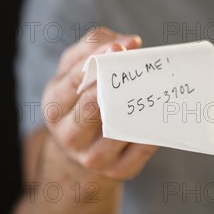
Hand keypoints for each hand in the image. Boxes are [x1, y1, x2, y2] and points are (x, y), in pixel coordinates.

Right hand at [42, 26, 157, 179]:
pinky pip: (140, 149)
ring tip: (153, 86)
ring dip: (138, 105)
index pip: (74, 82)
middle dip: (116, 85)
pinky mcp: (118, 171)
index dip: (97, 62)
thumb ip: (95, 45)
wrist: (80, 143)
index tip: (119, 49)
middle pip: (92, 108)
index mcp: (54, 105)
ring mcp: (92, 157)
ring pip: (118, 128)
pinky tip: (159, 112)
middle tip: (138, 67)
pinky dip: (152, 130)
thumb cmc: (80, 94)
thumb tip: (130, 43)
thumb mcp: (75, 66)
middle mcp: (69, 135)